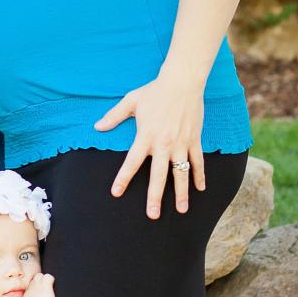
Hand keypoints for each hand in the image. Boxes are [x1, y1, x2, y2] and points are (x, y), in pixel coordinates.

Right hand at [21, 273, 55, 296]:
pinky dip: (51, 280)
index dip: (35, 286)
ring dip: (45, 280)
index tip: (39, 291)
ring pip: (40, 275)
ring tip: (49, 288)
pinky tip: (53, 286)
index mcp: (26, 294)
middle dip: (39, 281)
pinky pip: (49, 277)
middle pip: (34, 278)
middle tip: (45, 288)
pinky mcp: (45, 286)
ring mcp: (37, 286)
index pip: (30, 285)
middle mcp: (30, 288)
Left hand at [94, 73, 206, 219]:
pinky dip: (200, 175)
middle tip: (152, 215)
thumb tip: (97, 127)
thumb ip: (114, 116)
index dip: (123, 178)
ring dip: (181, 193)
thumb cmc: (155, 91)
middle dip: (155, 197)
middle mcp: (163, 144)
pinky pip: (198, 161)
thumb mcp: (131, 101)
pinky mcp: (194, 140)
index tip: (116, 192)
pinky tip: (200, 189)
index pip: (132, 162)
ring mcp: (181, 143)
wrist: (183, 81)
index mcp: (145, 137)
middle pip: (158, 176)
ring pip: (181, 173)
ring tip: (181, 210)